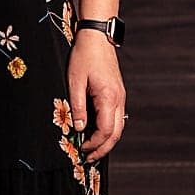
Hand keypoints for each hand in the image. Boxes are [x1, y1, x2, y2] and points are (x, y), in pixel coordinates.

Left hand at [67, 33, 125, 160]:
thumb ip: (77, 106)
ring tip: (91, 150)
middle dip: (102, 148)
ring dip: (106, 140)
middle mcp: (119, 99)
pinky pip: (116, 117)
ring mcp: (120, 96)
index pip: (105, 131)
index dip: (94, 144)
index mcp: (109, 97)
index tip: (81, 148)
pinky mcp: (117, 93)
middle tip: (88, 158)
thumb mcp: (74, 81)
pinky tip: (96, 132)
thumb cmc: (84, 55)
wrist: (97, 36)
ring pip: (118, 127)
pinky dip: (108, 129)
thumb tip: (79, 128)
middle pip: (115, 133)